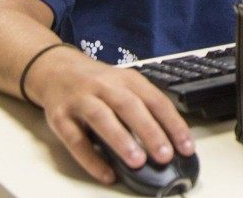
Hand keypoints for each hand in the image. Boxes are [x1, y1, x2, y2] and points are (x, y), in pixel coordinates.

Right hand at [26, 46, 193, 184]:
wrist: (56, 70)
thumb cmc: (97, 83)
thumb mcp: (124, 85)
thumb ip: (143, 106)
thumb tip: (168, 140)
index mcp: (127, 79)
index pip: (155, 100)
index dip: (173, 123)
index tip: (186, 146)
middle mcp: (104, 86)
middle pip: (130, 106)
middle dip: (150, 131)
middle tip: (165, 155)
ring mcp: (80, 100)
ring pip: (102, 118)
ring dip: (121, 140)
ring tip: (138, 162)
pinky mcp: (59, 117)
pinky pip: (75, 140)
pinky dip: (91, 159)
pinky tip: (107, 173)